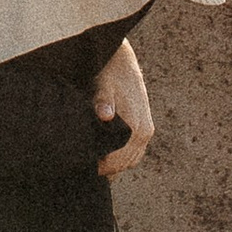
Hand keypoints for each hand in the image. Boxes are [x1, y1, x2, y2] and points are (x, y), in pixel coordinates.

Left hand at [93, 38, 153, 180]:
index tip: (85, 166)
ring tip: (95, 164)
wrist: (122, 62)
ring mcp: (146, 131)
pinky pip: (134, 153)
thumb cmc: (110, 74)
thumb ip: (103, 101)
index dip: (100, 167)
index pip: (117, 161)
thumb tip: (105, 114)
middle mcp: (144, 132)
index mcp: (136, 128)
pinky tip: (107, 156)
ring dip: (115, 165)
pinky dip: (123, 158)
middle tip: (85, 168)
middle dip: (106, 169)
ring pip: (130, 160)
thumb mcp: (103, 85)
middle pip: (124, 164)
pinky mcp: (144, 128)